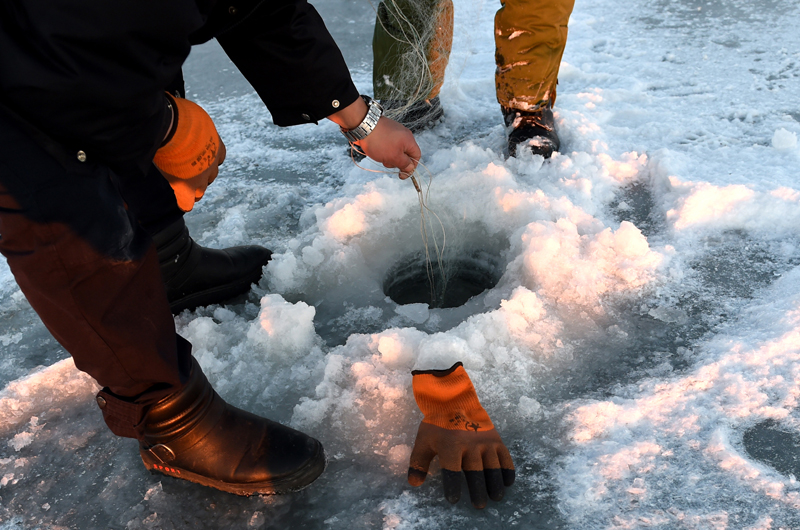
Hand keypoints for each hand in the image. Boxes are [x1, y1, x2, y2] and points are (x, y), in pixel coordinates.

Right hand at [154, 95, 224, 211]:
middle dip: (201, 174)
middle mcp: (213, 163)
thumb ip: (193, 124)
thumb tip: (183, 114)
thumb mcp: (194, 116)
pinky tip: (181, 202)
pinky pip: (187, 201)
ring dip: (194, 189)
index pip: (218, 158)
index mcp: (217, 146)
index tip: (198, 158)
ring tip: (184, 186)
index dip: (208, 159)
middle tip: (187, 170)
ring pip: (200, 190)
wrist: (173, 127)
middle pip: (210, 175)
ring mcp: (200, 177)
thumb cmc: (181, 115)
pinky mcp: (186, 187)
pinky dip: (184, 202)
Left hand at [328, 97, 420, 177]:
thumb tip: (410, 169)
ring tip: (379, 155)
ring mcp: (394, 132)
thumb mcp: (394, 157)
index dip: (411, 167)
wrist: (363, 126)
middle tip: (386, 162)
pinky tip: (376, 149)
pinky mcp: (386, 131)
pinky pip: (388, 144)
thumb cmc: (379, 141)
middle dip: (396, 161)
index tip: (402, 174)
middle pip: (405, 154)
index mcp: (409, 140)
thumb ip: (404, 164)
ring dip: (389, 156)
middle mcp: (404, 134)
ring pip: (396, 150)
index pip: (416, 156)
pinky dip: (384, 150)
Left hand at [409, 422, 514, 507]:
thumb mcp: (423, 441)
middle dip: (478, 490)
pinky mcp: (496, 439)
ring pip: (493, 467)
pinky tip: (507, 482)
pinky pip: (505, 457)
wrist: (455, 401)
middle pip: (475, 472)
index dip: (453, 487)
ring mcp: (485, 442)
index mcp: (450, 446)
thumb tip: (414, 483)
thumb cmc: (437, 424)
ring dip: (495, 484)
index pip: (452, 472)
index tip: (453, 499)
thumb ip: (418, 463)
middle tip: (478, 504)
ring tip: (495, 497)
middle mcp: (470, 444)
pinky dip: (507, 470)